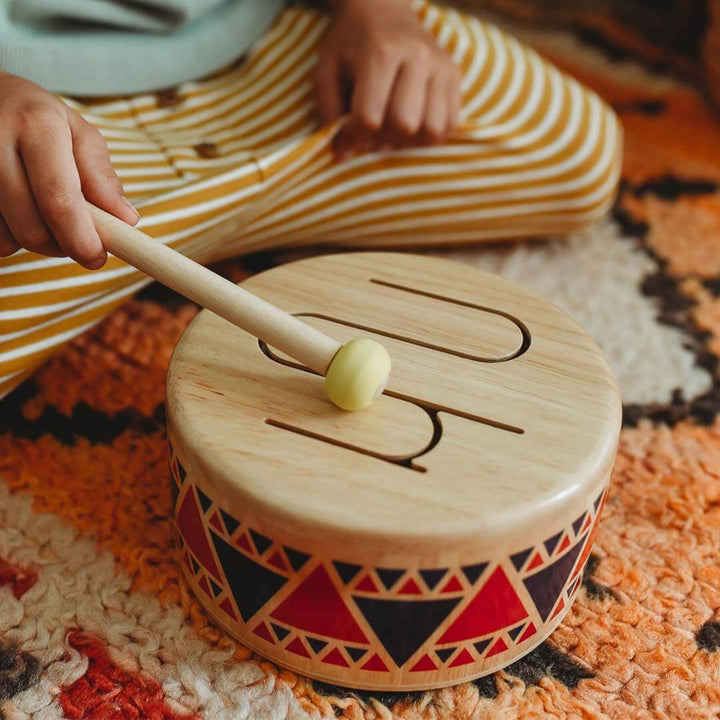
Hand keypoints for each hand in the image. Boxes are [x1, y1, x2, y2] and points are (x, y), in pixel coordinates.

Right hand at [0, 72, 137, 268]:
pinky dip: (8, 235)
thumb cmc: (36, 118)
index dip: (80, 238)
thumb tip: (126, 219)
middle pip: (31, 226)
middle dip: (61, 246)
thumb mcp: (77, 133)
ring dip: (32, 240)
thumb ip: (101, 177)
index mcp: (37, 126)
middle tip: (75, 238)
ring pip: (7, 237)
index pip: (59, 198)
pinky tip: (14, 210)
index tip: (97, 258)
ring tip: (40, 212)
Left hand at [313, 0, 460, 159]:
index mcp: (381, 52)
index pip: (369, 117)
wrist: (382, 8)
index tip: (343, 141)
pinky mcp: (454, 75)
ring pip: (432, 130)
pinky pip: (449, 125)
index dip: (353, 139)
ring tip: (389, 133)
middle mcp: (417, 57)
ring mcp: (441, 65)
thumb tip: (342, 154)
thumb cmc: (349, 43)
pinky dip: (428, 137)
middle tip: (368, 136)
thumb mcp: (325, 70)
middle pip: (404, 125)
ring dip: (408, 142)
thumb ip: (328, 112)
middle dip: (381, 141)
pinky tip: (409, 127)